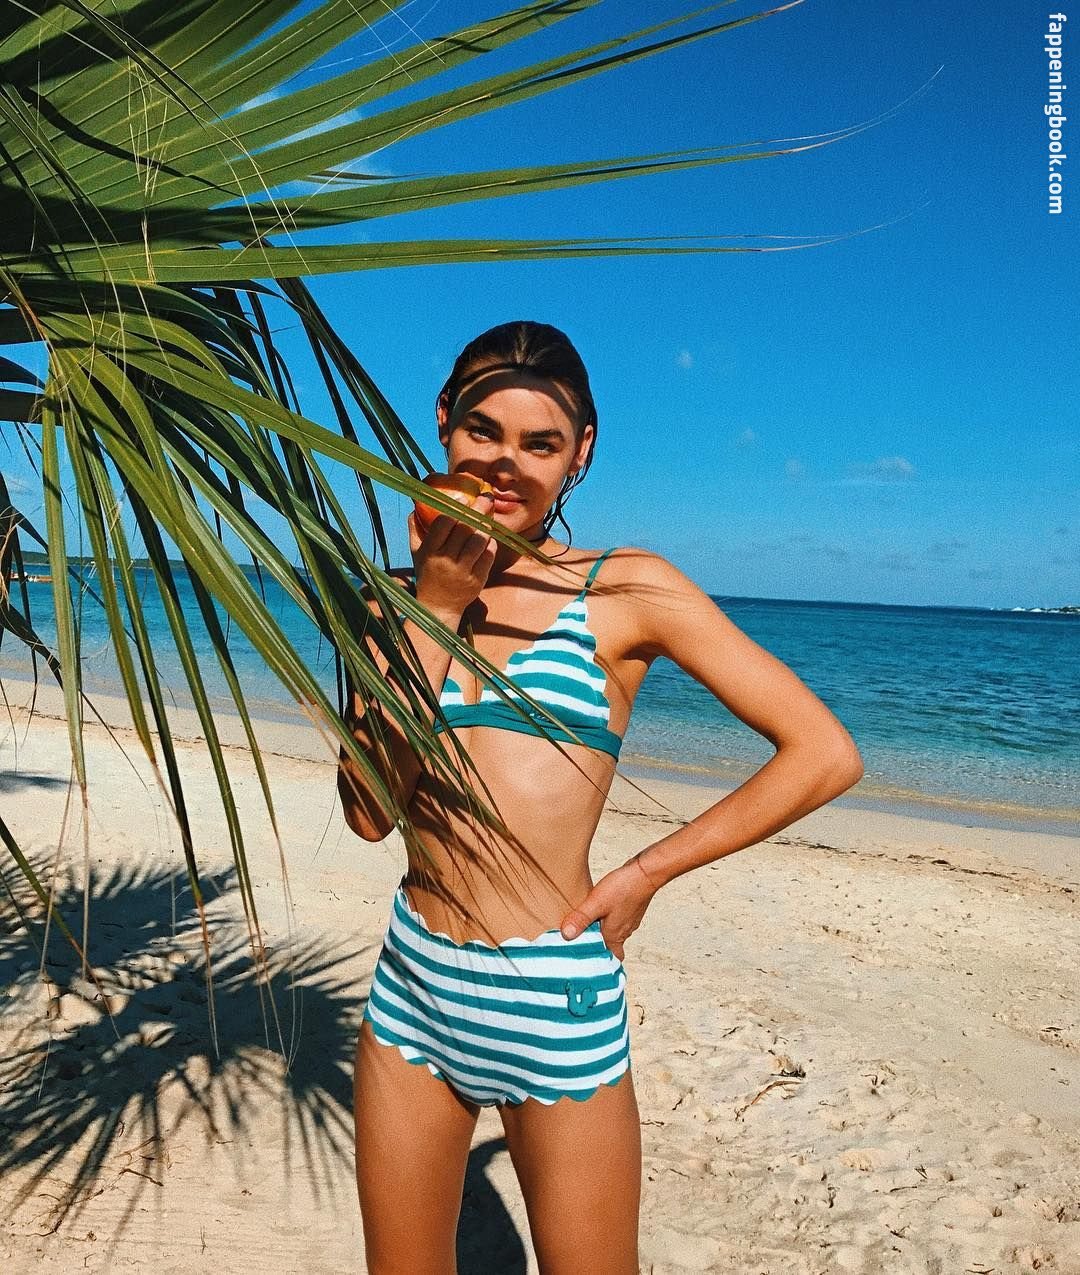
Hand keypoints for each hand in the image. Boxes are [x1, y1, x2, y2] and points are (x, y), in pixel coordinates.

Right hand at [408, 493, 496, 617]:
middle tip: (487, 496)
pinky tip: (490, 538)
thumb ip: (415, 530)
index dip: (455, 509)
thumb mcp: (416, 554)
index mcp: (430, 551)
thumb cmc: (427, 575)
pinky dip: (491, 544)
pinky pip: (488, 556)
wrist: (438, 607)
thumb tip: (414, 507)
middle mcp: (446, 560)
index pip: (443, 523)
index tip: (465, 499)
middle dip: (478, 509)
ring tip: (489, 516)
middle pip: (465, 529)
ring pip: (479, 541)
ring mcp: (463, 571)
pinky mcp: (477, 580)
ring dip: (486, 526)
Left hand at [559, 856, 659, 959]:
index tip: (590, 962)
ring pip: (615, 932)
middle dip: (599, 946)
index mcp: (615, 935)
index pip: (612, 958)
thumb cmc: (624, 888)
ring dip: (603, 932)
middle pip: (611, 946)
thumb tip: (566, 935)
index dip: (603, 962)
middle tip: (584, 942)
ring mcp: (630, 920)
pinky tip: (601, 911)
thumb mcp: (596, 903)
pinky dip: (609, 920)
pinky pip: (619, 921)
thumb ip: (581, 919)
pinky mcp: (631, 910)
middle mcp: (624, 931)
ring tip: (588, 926)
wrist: (645, 872)